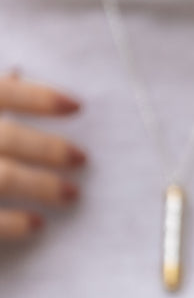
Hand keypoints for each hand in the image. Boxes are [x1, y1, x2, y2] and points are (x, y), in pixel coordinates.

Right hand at [0, 71, 85, 239]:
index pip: (1, 92)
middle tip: (82, 157)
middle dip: (48, 148)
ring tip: (71, 194)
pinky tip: (37, 225)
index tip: (77, 106)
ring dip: (41, 186)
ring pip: (3, 177)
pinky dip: (11, 224)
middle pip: (7, 138)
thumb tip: (17, 73)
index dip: (39, 98)